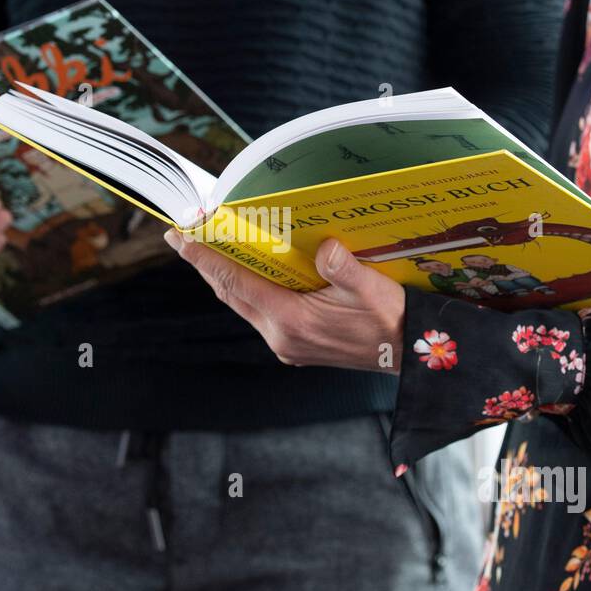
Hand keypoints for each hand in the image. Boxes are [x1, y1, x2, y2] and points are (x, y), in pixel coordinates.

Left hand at [165, 232, 404, 372]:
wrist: (409, 353)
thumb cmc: (392, 320)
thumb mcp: (373, 289)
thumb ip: (345, 267)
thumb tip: (323, 247)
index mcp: (293, 320)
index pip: (237, 282)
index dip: (206, 257)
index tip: (181, 236)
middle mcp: (282, 336)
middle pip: (230, 293)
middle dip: (204, 264)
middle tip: (181, 236)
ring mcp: (287, 344)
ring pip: (242, 304)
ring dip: (223, 277)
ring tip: (205, 251)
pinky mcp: (295, 345)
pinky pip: (258, 312)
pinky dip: (245, 290)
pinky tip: (245, 273)